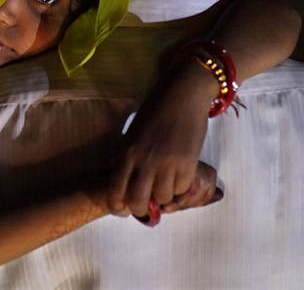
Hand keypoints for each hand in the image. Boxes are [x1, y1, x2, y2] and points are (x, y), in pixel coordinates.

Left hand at [108, 58, 217, 216]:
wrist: (183, 94)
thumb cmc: (156, 110)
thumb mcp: (133, 133)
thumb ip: (127, 156)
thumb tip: (122, 180)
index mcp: (126, 152)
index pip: (116, 192)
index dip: (119, 207)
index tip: (124, 209)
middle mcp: (144, 161)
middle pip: (139, 203)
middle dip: (142, 209)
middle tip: (148, 203)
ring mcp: (166, 163)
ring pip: (163, 198)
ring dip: (165, 195)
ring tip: (166, 182)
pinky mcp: (187, 163)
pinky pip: (182, 188)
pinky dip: (181, 186)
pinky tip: (180, 174)